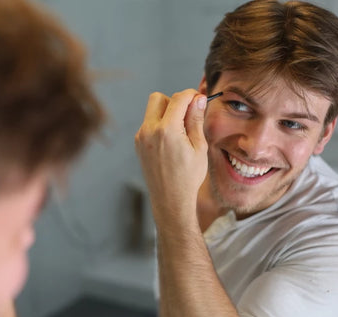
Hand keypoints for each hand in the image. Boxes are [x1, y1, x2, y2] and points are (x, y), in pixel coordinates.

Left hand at [135, 89, 207, 225]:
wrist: (170, 199)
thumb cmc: (188, 177)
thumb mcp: (199, 147)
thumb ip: (196, 120)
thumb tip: (198, 99)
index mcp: (167, 130)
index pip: (178, 98)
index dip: (191, 95)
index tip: (199, 100)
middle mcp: (149, 131)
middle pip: (158, 98)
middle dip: (174, 102)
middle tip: (187, 115)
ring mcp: (141, 137)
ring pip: (152, 111)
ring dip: (166, 114)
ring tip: (180, 133)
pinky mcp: (138, 144)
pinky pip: (149, 124)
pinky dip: (160, 126)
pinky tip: (171, 142)